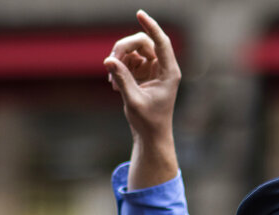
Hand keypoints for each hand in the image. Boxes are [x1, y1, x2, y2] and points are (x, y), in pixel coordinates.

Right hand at [104, 10, 179, 187]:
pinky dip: (119, 68)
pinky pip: (128, 60)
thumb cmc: (148, 121)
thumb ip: (122, 79)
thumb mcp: (133, 101)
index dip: (151, 26)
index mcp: (170, 72)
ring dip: (119, 61)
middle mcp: (164, 68)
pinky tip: (115, 86)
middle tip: (110, 64)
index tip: (139, 14)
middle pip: (142, 43)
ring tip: (113, 84)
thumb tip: (108, 60)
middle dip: (123, 50)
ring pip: (133, 50)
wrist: (151, 135)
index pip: (161, 42)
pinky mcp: (144, 73)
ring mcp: (154, 69)